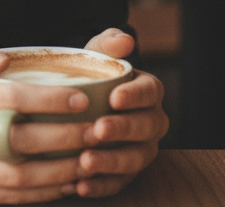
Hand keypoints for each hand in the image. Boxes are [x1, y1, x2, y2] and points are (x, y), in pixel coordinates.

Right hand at [0, 40, 92, 203]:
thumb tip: (6, 58)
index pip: (10, 99)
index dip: (50, 99)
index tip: (81, 97)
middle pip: (21, 140)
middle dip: (65, 136)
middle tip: (97, 129)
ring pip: (19, 176)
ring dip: (60, 171)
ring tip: (89, 158)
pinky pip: (8, 198)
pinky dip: (41, 193)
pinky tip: (65, 183)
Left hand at [73, 28, 168, 198]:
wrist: (74, 104)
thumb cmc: (89, 75)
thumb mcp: (95, 55)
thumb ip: (108, 45)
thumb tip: (124, 40)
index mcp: (147, 92)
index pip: (150, 91)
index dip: (135, 95)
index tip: (114, 97)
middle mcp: (151, 122)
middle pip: (146, 128)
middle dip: (123, 129)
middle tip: (97, 129)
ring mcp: (141, 150)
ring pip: (135, 160)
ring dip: (111, 162)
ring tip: (85, 162)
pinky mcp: (125, 174)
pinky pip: (118, 184)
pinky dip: (100, 186)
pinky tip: (79, 185)